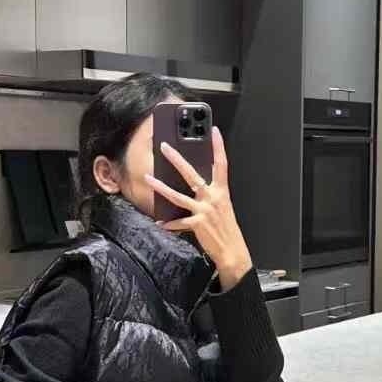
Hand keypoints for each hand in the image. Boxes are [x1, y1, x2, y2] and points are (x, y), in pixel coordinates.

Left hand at [144, 126, 252, 284]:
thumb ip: (210, 194)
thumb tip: (196, 185)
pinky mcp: (197, 224)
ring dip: (161, 187)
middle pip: (191, 174)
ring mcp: (204, 210)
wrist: (232, 250)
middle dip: (176, 159)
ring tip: (148, 178)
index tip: (214, 131)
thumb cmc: (226, 228)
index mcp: (221, 191)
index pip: (221, 164)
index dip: (219, 147)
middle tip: (164, 147)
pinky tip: (160, 222)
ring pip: (177, 196)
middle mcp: (213, 198)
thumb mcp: (223, 207)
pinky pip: (179, 222)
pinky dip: (169, 223)